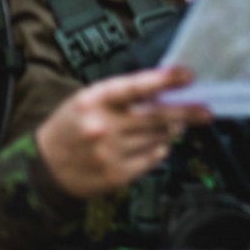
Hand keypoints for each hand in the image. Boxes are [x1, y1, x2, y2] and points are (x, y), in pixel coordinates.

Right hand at [35, 66, 211, 198]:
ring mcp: (111, 153)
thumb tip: (164, 92)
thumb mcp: (90, 100)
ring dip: (171, 130)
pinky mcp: (117, 174)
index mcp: (94, 100)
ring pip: (159, 137)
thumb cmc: (71, 127)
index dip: (165, 79)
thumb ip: (125, 95)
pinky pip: (153, 157)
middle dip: (187, 111)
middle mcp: (104, 126)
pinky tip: (154, 142)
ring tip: (172, 124)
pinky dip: (160, 147)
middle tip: (205, 110)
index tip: (188, 75)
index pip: (136, 86)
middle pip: (157, 116)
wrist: (43, 169)